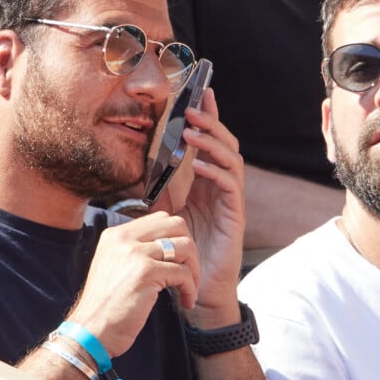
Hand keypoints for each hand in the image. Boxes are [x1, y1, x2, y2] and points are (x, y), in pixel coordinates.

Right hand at [67, 211, 199, 357]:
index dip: (177, 237)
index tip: (179, 261)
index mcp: (116, 235)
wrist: (91, 331)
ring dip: (195, 270)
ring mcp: (134, 253)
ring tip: (190, 289)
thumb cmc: (106, 307)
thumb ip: (135, 251)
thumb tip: (169, 244)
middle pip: (176, 224)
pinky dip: (191, 288)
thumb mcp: (114, 267)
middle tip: (190, 273)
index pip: (160, 218)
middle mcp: (124, 238)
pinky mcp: (145, 272)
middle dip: (191, 249)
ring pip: (185, 246)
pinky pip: (184, 273)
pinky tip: (186, 301)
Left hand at [155, 90, 245, 324]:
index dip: (207, 116)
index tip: (200, 92)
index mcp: (207, 182)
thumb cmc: (183, 251)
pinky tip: (199, 166)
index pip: (210, 141)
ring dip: (212, 143)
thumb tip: (144, 162)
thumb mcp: (166, 213)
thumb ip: (161, 188)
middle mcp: (221, 186)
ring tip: (192, 132)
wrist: (198, 288)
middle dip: (211, 123)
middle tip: (194, 108)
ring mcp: (230, 200)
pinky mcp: (235, 215)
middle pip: (225, 143)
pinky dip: (215, 171)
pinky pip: (230, 186)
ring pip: (231, 159)